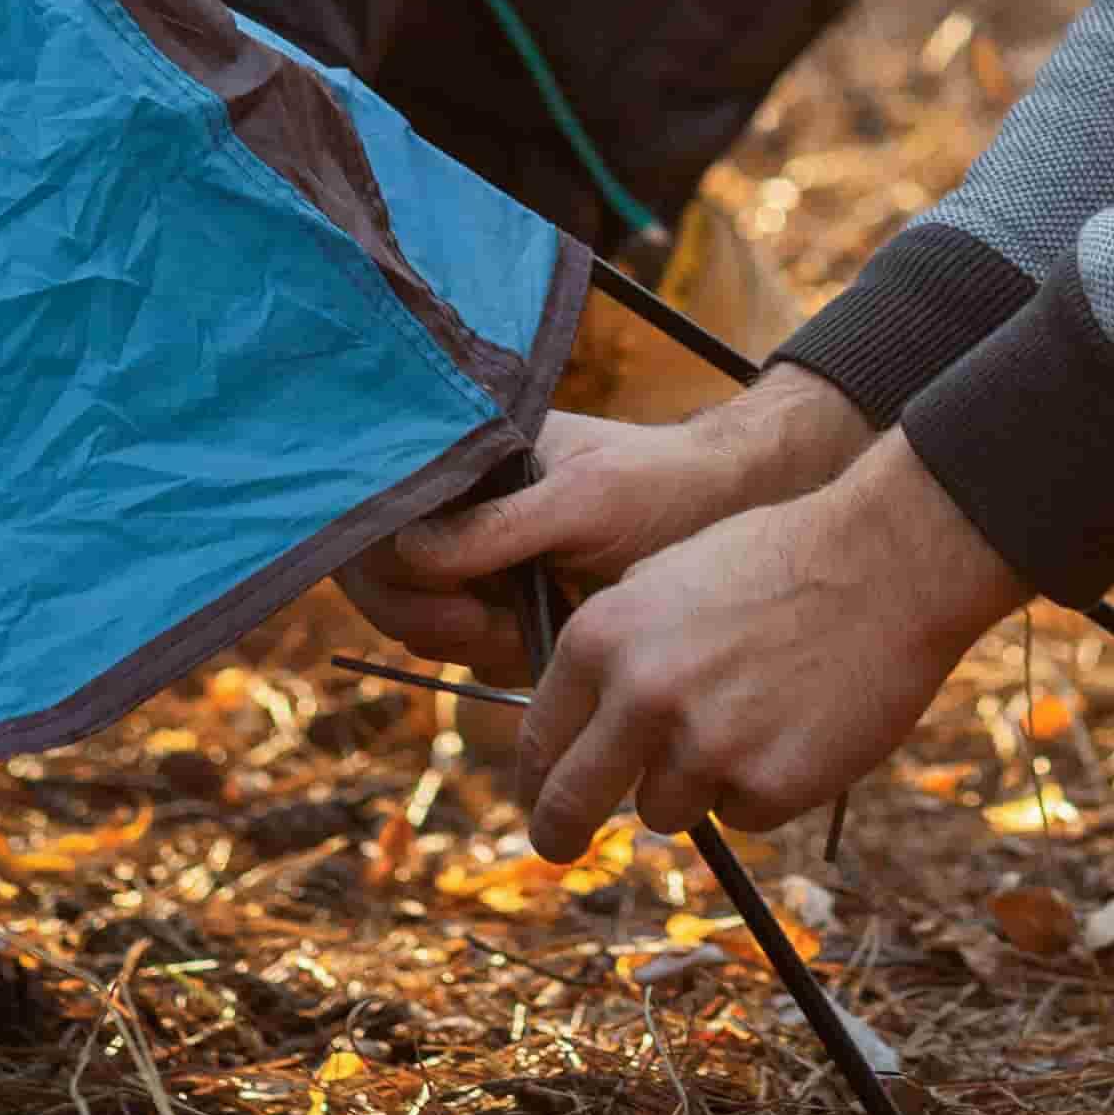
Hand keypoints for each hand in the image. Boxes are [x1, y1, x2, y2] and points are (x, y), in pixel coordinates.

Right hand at [343, 375, 874, 673]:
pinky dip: (504, 657)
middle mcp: (461, 503)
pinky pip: (474, 645)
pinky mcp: (512, 598)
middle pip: (388, 581)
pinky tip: (551, 642)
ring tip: (540, 631)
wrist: (739, 512)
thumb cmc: (667, 486)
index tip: (463, 607)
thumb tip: (406, 552)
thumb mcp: (585, 500)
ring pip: (431, 622)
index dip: (392, 576)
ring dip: (475, 643)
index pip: (373, 516)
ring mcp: (484, 553)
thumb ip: (496, 526)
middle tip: (502, 633)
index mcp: (465, 457)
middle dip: (437, 619)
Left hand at [513, 432, 1023, 851]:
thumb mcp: (664, 579)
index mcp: (602, 638)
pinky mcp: (768, 786)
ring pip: (664, 810)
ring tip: (747, 719)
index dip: (535, 779)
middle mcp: (641, 696)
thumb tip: (580, 719)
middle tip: (559, 847)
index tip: (541, 801)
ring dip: (691, 786)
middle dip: (559, 832)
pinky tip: (793, 728)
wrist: (883, 563)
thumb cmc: (776, 560)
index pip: (540, 738)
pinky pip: (741, 813)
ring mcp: (706, 747)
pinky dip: (760, 787)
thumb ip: (614, 650)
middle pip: (572, 802)